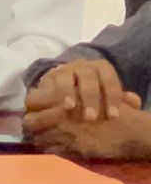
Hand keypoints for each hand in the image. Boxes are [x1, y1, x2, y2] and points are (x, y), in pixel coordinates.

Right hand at [26, 59, 140, 121]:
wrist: (67, 85)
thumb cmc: (93, 93)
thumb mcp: (108, 94)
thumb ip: (121, 99)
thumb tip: (135, 103)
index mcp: (101, 68)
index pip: (109, 79)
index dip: (112, 97)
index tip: (113, 116)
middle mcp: (83, 65)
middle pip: (88, 78)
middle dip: (90, 98)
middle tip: (91, 117)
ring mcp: (64, 69)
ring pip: (66, 78)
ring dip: (68, 93)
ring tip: (69, 108)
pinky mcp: (49, 76)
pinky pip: (50, 83)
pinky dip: (52, 94)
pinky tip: (55, 106)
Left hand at [27, 99, 150, 160]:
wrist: (130, 128)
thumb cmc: (109, 105)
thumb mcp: (86, 91)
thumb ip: (63, 93)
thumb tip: (41, 93)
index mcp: (61, 97)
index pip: (30, 101)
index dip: (31, 106)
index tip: (34, 108)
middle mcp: (59, 115)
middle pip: (29, 121)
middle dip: (31, 123)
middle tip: (37, 124)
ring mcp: (65, 134)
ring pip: (38, 138)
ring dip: (41, 137)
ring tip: (47, 135)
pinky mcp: (74, 150)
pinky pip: (52, 151)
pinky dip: (52, 148)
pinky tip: (58, 145)